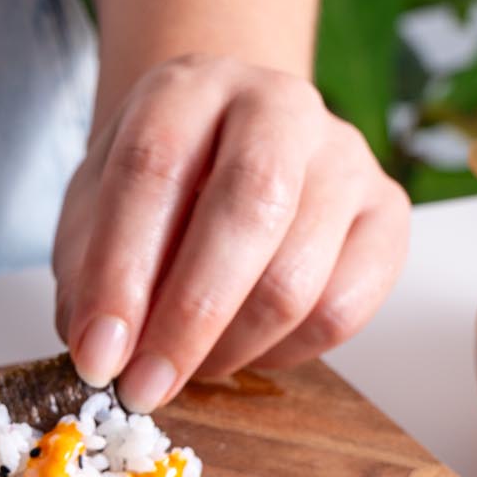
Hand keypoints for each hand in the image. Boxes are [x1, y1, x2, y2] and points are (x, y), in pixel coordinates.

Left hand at [54, 55, 409, 409]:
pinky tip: (247, 350)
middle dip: (187, 321)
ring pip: (295, 278)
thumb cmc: (157, 189)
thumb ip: (89, 275)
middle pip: (247, 213)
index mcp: (189, 87)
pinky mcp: (387, 211)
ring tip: (188, 367)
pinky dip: (284, 353)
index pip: (153, 169)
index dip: (119, 273)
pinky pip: (342, 309)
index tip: (97, 356)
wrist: (225, 149)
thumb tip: (99, 353)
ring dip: (229, 348)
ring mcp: (344, 155)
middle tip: (144, 389)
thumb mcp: (96, 211)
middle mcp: (277, 104)